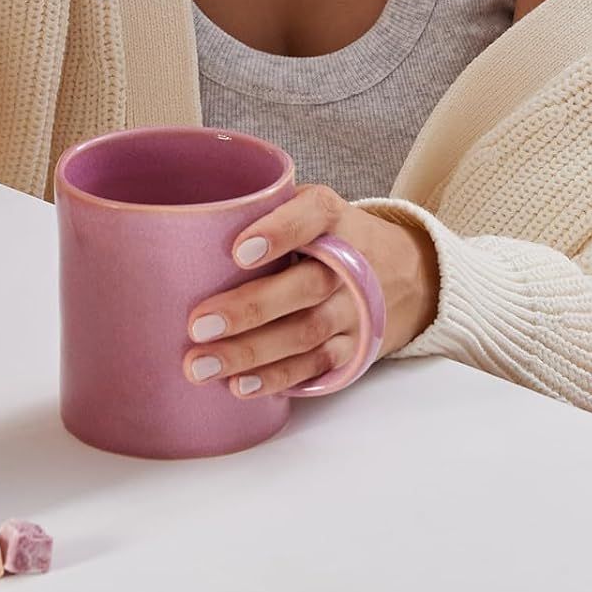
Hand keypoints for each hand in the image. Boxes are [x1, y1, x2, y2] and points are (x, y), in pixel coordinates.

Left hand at [182, 183, 440, 399]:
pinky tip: (237, 385)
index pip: (312, 216)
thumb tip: (186, 225)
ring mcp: (354, 311)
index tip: (237, 251)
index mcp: (333, 217)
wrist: (405, 273)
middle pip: (304, 287)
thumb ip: (264, 208)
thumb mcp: (310, 206)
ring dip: (250, 353)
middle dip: (249, 309)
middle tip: (197, 324)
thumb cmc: (330, 234)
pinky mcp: (353, 349)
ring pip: (304, 334)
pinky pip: (313, 366)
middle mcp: (350, 263)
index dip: (278, 232)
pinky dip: (275, 378)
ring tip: (200, 364)